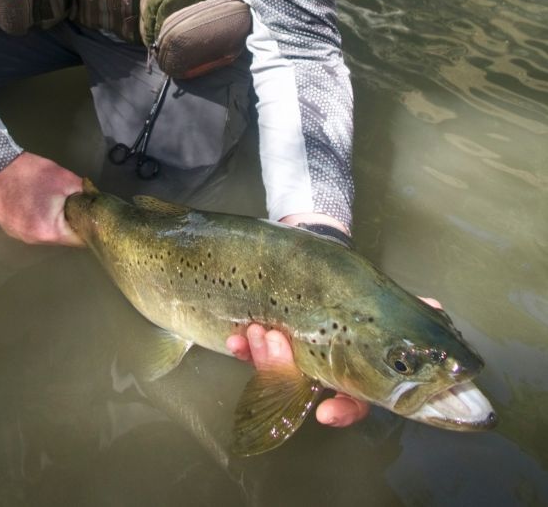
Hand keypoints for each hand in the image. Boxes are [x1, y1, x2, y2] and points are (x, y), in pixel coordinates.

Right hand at [0, 152, 84, 245]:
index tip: (92, 220)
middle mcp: (33, 239)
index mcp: (49, 230)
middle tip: (75, 209)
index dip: (87, 229)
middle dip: (70, 225)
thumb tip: (95, 204)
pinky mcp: (9, 230)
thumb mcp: (66, 179)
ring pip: (46, 235)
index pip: (77, 240)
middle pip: (61, 238)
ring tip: (55, 206)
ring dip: (53, 224)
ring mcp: (19, 236)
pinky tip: (38, 206)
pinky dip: (37, 221)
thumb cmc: (33, 173)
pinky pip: (31, 230)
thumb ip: (84, 195)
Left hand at [226, 295, 443, 428]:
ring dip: (260, 354)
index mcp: (351, 370)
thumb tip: (435, 309)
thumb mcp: (382, 301)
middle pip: (301, 386)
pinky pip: (250, 353)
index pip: (353, 400)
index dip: (342, 410)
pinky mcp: (264, 342)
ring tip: (257, 330)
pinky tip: (238, 336)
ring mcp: (288, 357)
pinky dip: (242, 347)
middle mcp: (318, 371)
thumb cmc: (352, 293)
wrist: (316, 263)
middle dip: (283, 369)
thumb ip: (408, 312)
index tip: (326, 412)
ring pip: (273, 370)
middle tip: (273, 341)